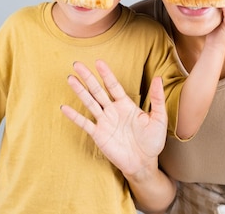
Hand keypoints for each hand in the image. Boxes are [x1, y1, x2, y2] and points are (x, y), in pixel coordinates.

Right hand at [60, 60, 167, 177]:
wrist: (144, 163)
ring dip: (80, 91)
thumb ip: (157, 98)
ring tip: (70, 79)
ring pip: (90, 103)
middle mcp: (113, 110)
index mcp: (126, 104)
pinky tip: (65, 108)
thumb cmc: (152, 141)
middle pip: (98, 90)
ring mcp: (104, 122)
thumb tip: (158, 78)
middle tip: (77, 64)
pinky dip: (75, 116)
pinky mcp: (99, 135)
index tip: (99, 62)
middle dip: (88, 77)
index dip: (106, 74)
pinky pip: (85, 123)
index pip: (113, 86)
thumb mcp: (159, 118)